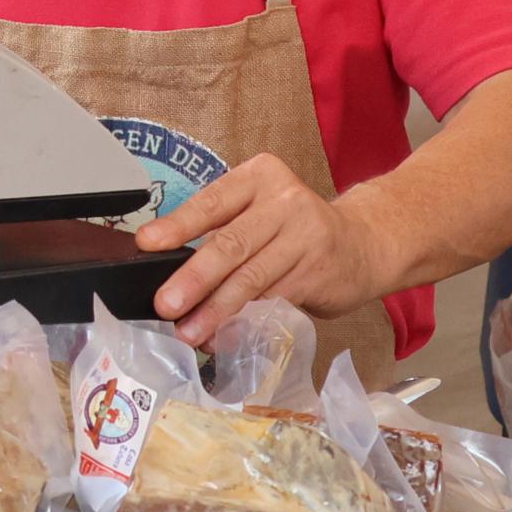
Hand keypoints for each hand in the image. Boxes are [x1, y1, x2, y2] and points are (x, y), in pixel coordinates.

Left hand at [134, 155, 381, 347]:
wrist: (365, 244)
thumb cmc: (296, 229)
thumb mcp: (261, 211)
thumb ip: (223, 230)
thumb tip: (168, 269)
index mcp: (259, 176)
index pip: (211, 201)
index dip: (177, 225)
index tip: (146, 244)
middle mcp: (284, 200)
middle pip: (231, 242)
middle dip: (193, 277)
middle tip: (165, 303)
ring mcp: (305, 236)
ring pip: (250, 277)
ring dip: (215, 309)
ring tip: (188, 331)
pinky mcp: (317, 272)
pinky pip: (272, 300)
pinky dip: (243, 321)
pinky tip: (223, 335)